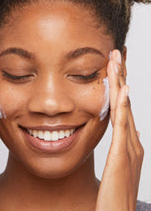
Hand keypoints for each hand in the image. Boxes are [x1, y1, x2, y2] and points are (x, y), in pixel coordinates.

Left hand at [95, 49, 143, 210]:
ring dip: (120, 82)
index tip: (114, 67)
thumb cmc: (115, 193)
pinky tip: (124, 90)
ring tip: (116, 60)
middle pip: (125, 101)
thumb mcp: (119, 164)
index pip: (123, 106)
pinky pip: (122, 126)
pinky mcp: (122, 155)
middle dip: (121, 76)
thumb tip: (129, 130)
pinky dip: (123, 106)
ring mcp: (129, 146)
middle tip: (116, 53)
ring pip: (124, 107)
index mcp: (129, 141)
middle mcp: (132, 140)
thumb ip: (124, 146)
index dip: (120, 85)